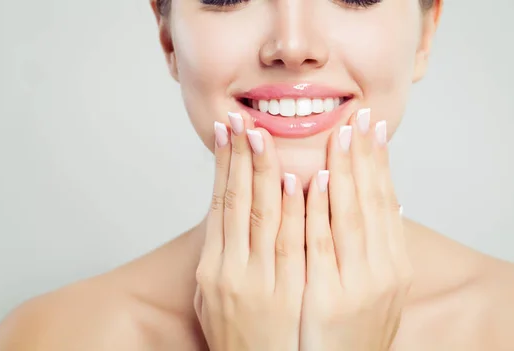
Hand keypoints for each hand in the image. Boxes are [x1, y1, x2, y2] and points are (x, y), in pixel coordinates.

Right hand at [194, 111, 304, 350]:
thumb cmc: (237, 336)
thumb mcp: (214, 296)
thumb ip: (223, 255)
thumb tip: (231, 215)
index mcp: (214, 268)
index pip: (220, 205)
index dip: (223, 167)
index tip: (227, 133)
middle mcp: (231, 270)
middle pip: (239, 203)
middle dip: (242, 158)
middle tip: (246, 121)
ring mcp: (259, 282)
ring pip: (264, 217)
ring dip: (267, 173)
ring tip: (268, 136)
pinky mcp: (285, 293)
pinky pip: (292, 244)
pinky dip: (296, 210)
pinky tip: (299, 180)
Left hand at [300, 108, 411, 350]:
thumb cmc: (350, 330)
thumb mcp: (372, 289)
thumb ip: (372, 249)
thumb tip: (373, 207)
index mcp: (393, 267)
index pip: (385, 205)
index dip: (379, 165)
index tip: (373, 130)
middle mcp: (382, 272)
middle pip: (371, 203)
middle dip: (364, 158)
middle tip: (358, 118)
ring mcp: (357, 285)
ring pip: (349, 217)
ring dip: (342, 172)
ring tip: (336, 134)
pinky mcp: (328, 299)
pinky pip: (320, 246)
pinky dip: (316, 211)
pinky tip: (309, 180)